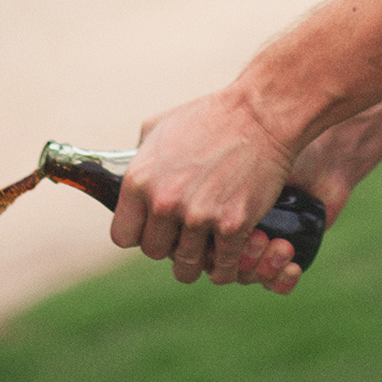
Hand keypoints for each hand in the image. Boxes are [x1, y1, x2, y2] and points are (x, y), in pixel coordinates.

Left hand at [110, 87, 294, 287]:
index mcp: (140, 180)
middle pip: (154, 252)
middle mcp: (163, 201)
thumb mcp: (159, 127)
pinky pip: (223, 267)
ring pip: (187, 265)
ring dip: (197, 259)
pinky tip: (231, 252)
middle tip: (185, 231)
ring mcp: (198, 216)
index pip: (123, 235)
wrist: (258, 114)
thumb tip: (127, 177)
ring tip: (207, 247)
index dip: (140, 233)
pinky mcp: (232, 225)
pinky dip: (227, 265)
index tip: (153, 227)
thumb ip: (140, 157)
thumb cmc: (209, 117)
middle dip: (169, 244)